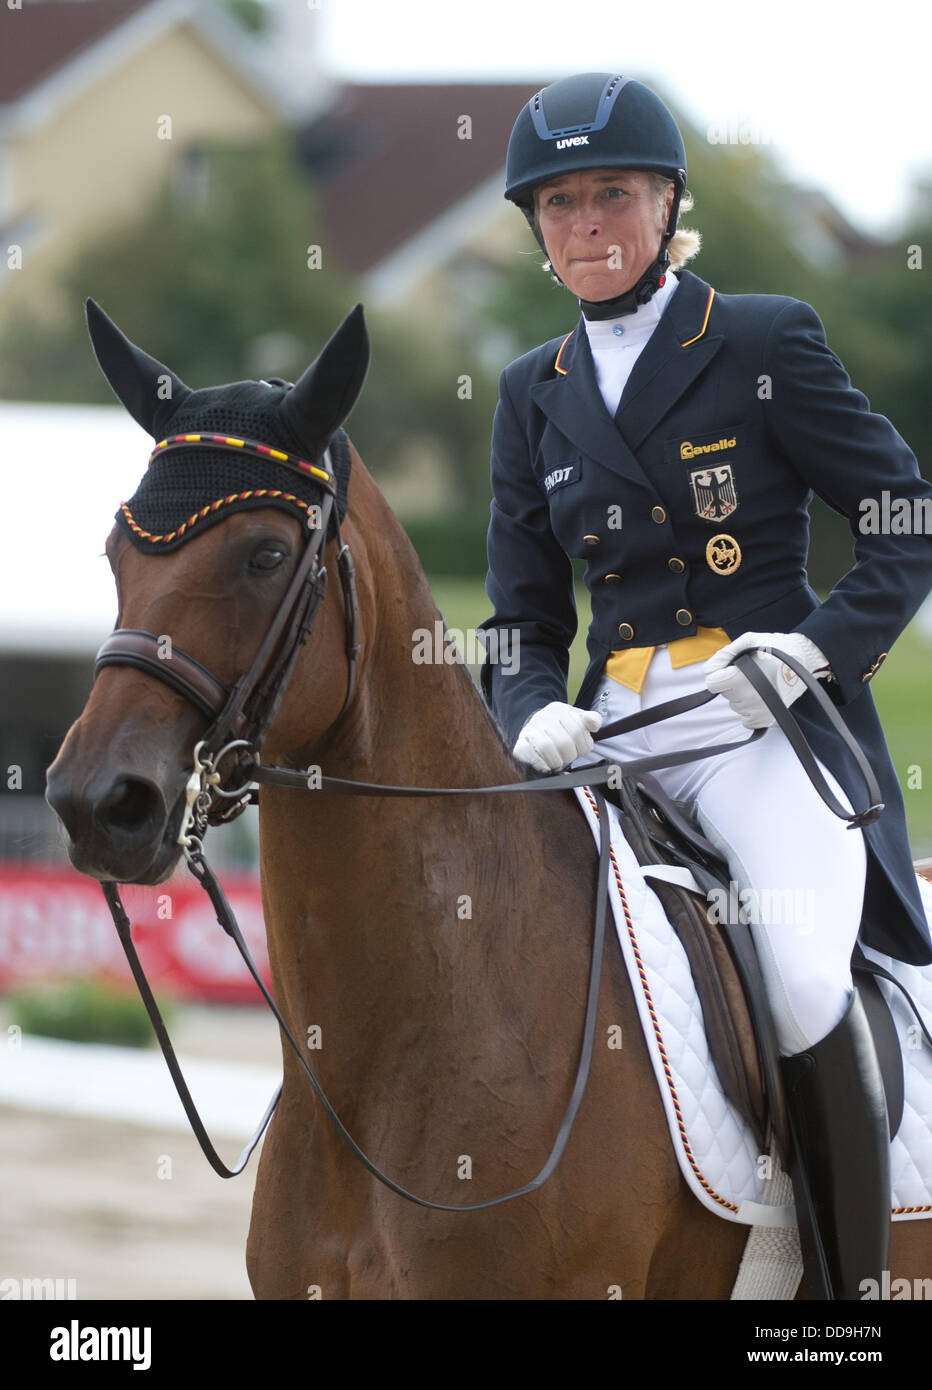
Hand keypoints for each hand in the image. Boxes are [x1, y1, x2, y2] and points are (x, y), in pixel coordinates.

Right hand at [513, 702, 602, 771]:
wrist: (534, 730)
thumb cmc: (560, 728)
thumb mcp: (577, 719)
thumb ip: (591, 719)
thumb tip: (594, 724)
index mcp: (559, 709)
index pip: (578, 731)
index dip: (582, 746)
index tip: (578, 749)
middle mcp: (543, 717)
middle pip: (564, 742)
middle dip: (569, 755)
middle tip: (567, 757)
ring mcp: (530, 730)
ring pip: (547, 748)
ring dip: (556, 761)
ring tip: (557, 761)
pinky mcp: (521, 744)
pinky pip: (531, 755)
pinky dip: (541, 765)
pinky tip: (547, 767)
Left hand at [703, 631, 832, 728]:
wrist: (804, 659)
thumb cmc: (775, 647)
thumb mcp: (747, 641)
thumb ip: (724, 654)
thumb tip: (708, 671)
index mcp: (740, 678)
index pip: (711, 684)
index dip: (718, 674)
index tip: (730, 668)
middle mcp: (748, 697)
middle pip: (725, 693)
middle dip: (732, 682)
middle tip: (752, 671)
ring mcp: (757, 709)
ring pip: (735, 705)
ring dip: (742, 695)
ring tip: (761, 681)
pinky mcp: (766, 718)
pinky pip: (746, 719)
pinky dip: (749, 710)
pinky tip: (760, 696)